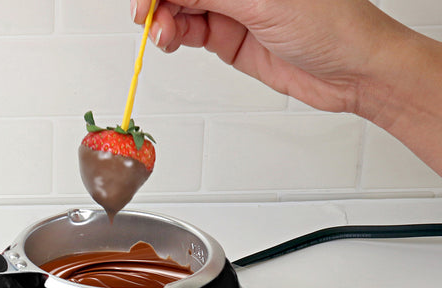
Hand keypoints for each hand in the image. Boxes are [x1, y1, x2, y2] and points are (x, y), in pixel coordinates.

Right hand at [131, 0, 406, 114]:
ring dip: (164, 20)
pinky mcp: (231, 37)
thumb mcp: (261, 2)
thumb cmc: (329, 23)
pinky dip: (175, 36)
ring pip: (182, 8)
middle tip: (146, 16)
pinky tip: (170, 40)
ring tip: (163, 35)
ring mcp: (234, 8)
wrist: (351, 70)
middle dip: (159, 0)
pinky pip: (191, 32)